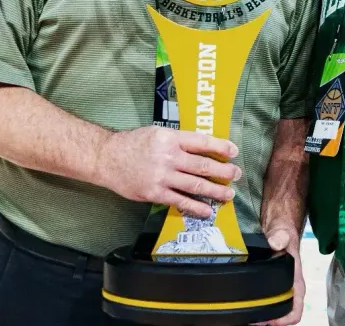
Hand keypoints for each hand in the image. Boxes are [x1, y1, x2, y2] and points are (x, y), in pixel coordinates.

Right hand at [99, 126, 241, 218]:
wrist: (107, 158)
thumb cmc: (134, 144)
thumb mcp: (158, 133)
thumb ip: (179, 140)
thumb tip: (204, 148)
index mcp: (171, 138)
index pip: (202, 142)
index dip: (221, 147)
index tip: (233, 152)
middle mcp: (169, 156)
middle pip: (203, 165)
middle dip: (224, 172)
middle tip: (236, 175)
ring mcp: (162, 176)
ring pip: (196, 185)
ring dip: (215, 191)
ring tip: (228, 194)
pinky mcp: (156, 193)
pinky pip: (181, 201)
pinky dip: (196, 207)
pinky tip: (208, 210)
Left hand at [254, 226, 303, 325]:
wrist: (277, 228)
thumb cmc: (283, 233)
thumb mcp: (282, 232)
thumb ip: (280, 237)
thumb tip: (275, 244)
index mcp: (295, 280)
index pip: (297, 307)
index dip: (286, 318)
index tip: (272, 321)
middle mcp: (288, 287)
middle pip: (283, 314)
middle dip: (269, 321)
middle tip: (252, 321)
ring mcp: (278, 288)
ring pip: (273, 311)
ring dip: (261, 317)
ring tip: (246, 317)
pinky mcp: (268, 285)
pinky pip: (264, 302)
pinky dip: (255, 308)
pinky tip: (244, 306)